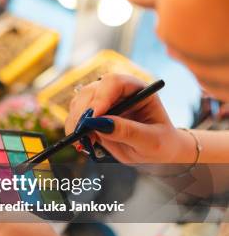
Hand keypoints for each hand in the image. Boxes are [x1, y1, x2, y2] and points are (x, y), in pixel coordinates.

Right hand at [65, 73, 192, 163]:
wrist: (155, 153)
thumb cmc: (160, 144)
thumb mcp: (150, 141)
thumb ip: (128, 131)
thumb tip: (101, 124)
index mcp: (137, 90)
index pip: (114, 82)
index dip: (101, 97)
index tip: (93, 117)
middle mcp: (117, 92)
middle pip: (91, 91)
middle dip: (84, 112)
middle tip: (83, 134)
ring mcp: (102, 102)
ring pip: (79, 102)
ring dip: (76, 121)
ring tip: (85, 142)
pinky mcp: (92, 115)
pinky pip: (75, 116)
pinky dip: (73, 129)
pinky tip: (82, 142)